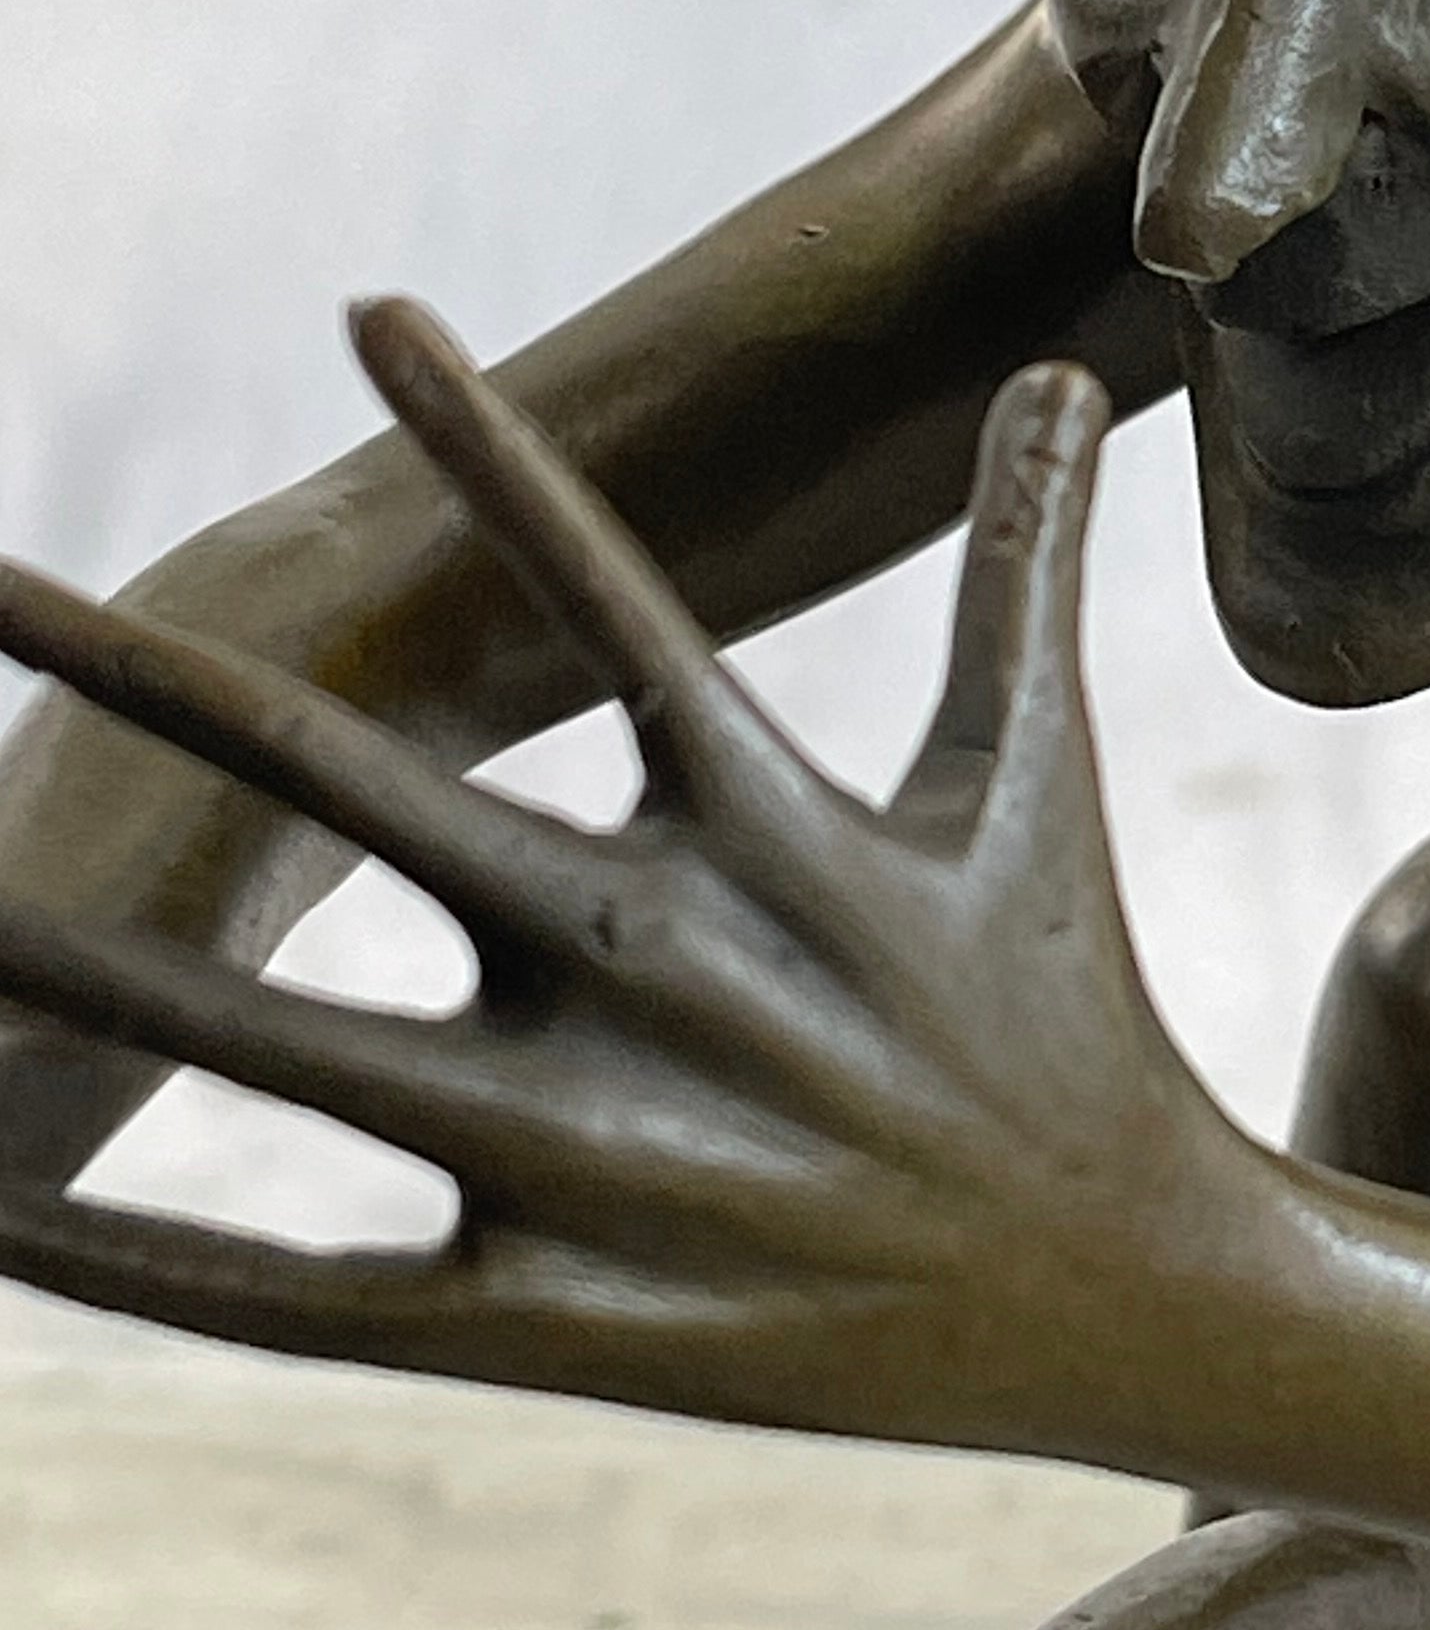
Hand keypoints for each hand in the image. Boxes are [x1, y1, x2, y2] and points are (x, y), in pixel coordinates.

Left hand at [0, 306, 1245, 1461]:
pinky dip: (121, 1260)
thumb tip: (1056, 366)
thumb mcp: (1035, 779)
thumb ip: (1023, 566)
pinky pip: (289, 1295)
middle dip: (135, 676)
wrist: (1125, 1297)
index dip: (488, 441)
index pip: (602, 584)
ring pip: (269, 1050)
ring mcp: (591, 1158)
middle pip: (343, 786)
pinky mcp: (551, 1327)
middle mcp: (654, 969)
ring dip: (70, 970)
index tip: (363, 302)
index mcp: (763, 825)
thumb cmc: (1068, 1006)